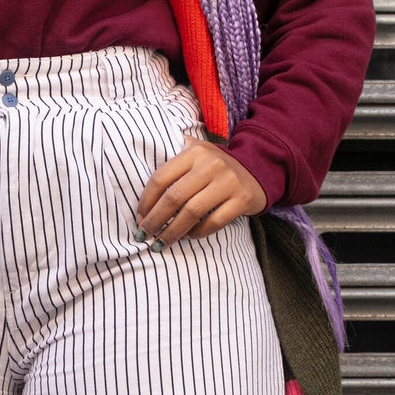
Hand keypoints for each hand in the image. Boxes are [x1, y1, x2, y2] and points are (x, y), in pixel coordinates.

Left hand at [136, 137, 266, 245]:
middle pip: (174, 197)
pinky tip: (189, 236)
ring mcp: (228, 182)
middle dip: (155, 220)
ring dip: (172, 231)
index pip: (161, 178)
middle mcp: (211, 164)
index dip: (146, 201)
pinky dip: (197, 233)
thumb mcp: (197, 153)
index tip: (139, 218)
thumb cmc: (216, 166)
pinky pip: (213, 222)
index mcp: (194, 152)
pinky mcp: (242, 200)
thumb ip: (173, 157)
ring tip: (161, 242)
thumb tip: (137, 177)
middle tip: (144, 235)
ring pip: (192, 212)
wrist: (258, 169)